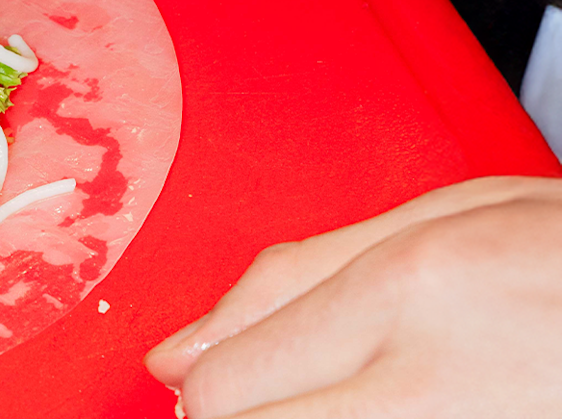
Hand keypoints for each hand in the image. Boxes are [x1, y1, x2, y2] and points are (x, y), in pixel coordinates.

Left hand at [145, 176, 561, 417]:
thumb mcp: (440, 218)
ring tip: (353, 389)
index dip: (206, 388)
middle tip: (271, 392)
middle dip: (238, 416)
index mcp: (410, 293)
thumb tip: (177, 350)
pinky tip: (384, 404)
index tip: (211, 381)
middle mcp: (436, 387)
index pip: (227, 387)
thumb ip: (291, 281)